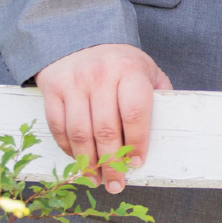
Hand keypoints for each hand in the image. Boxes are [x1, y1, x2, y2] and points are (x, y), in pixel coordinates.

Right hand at [34, 44, 172, 191]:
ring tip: (97, 180)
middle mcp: (100, 75)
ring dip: (88, 164)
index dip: (136, 142)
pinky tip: (79, 161)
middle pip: (106, 130)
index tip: (136, 163)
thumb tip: (168, 129)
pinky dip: (68, 149)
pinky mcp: (53, 89)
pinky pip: (58, 127)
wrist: (79, 38)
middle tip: (116, 184)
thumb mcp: (146, 69)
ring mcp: (74, 83)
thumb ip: (158, 95)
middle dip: (112, 163)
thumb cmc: (120, 62)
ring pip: (80, 133)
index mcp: (129, 70)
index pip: (134, 113)